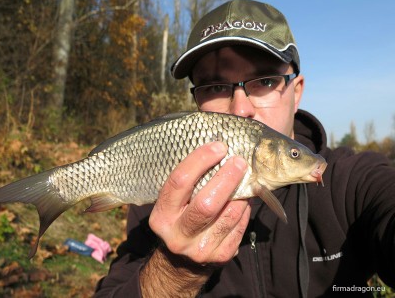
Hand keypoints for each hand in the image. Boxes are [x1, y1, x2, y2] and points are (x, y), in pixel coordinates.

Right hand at [149, 141, 250, 264]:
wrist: (181, 260)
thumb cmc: (179, 218)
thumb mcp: (173, 202)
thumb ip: (188, 181)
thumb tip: (216, 149)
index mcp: (161, 216)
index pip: (179, 182)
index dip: (201, 160)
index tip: (219, 146)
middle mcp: (178, 235)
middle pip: (206, 204)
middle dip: (226, 178)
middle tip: (239, 161)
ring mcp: (200, 249)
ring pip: (229, 214)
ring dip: (241, 193)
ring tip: (244, 178)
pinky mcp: (221, 256)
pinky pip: (240, 226)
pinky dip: (245, 208)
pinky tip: (242, 199)